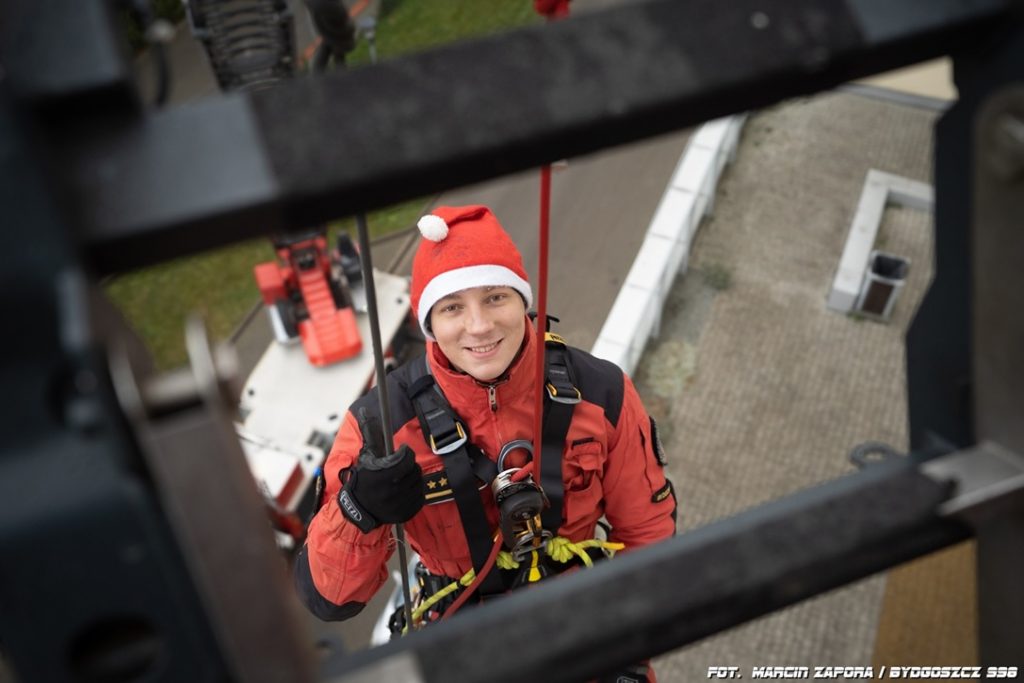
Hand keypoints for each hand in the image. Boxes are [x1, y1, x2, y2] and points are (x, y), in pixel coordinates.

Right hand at [338, 409, 423, 532]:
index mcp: (383, 474)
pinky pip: (420, 496)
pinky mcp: (407, 513)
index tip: (400, 452)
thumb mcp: (365, 455)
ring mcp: (400, 503)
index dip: (405, 453)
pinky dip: (414, 492)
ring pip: (418, 483)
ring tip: (400, 479)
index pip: (407, 458)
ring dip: (412, 478)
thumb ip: (370, 433)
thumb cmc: (362, 479)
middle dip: (408, 466)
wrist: (358, 510)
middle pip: (414, 470)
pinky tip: (403, 491)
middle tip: (399, 468)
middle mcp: (392, 490)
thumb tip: (365, 410)